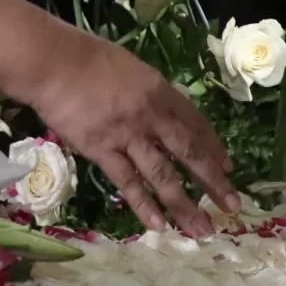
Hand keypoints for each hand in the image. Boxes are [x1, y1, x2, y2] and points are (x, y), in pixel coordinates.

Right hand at [25, 34, 237, 234]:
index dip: (213, 147)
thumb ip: (147, 91)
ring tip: (201, 229)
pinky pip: (128, 182)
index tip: (227, 168)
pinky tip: (158, 226)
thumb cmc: (86, 56)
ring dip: (185, 205)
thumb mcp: (130, 67)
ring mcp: (128, 135)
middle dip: (213, 182)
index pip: (195, 124)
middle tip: (233, 207)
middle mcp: (151, 116)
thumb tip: (158, 109)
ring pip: (164, 175)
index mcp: (160, 91)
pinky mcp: (102, 150)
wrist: (52, 62)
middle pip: (189, 153)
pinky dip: (144, 205)